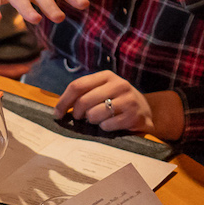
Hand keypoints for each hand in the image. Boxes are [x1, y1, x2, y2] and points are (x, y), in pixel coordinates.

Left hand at [56, 71, 183, 139]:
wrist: (146, 111)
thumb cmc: (117, 102)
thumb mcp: (102, 91)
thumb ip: (84, 94)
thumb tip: (59, 109)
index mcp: (106, 76)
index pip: (77, 86)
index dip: (64, 101)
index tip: (57, 114)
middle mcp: (119, 84)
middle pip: (84, 101)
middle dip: (77, 114)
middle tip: (80, 118)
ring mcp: (128, 99)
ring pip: (94, 114)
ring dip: (92, 121)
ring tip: (98, 120)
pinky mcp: (134, 115)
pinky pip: (107, 125)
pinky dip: (104, 128)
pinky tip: (110, 125)